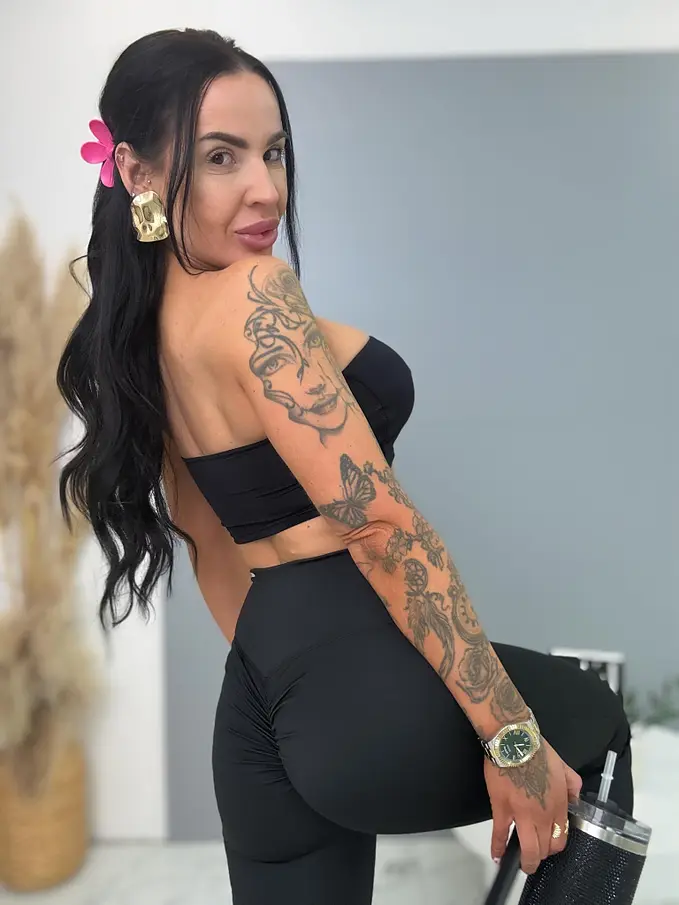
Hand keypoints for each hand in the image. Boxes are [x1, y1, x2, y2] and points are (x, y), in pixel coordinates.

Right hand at [484, 738, 582, 874]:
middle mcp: (543, 815)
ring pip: (529, 849)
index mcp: (559, 805)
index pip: (561, 837)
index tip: (550, 846)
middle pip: (546, 847)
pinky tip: (498, 857)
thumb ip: (573, 786)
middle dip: (542, 855)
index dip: (556, 846)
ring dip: (527, 861)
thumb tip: (576, 799)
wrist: (514, 743)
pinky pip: (500, 834)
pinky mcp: (502, 810)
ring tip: (525, 865)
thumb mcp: (564, 767)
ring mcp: (521, 815)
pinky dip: (498, 848)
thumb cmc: (538, 752)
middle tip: (537, 855)